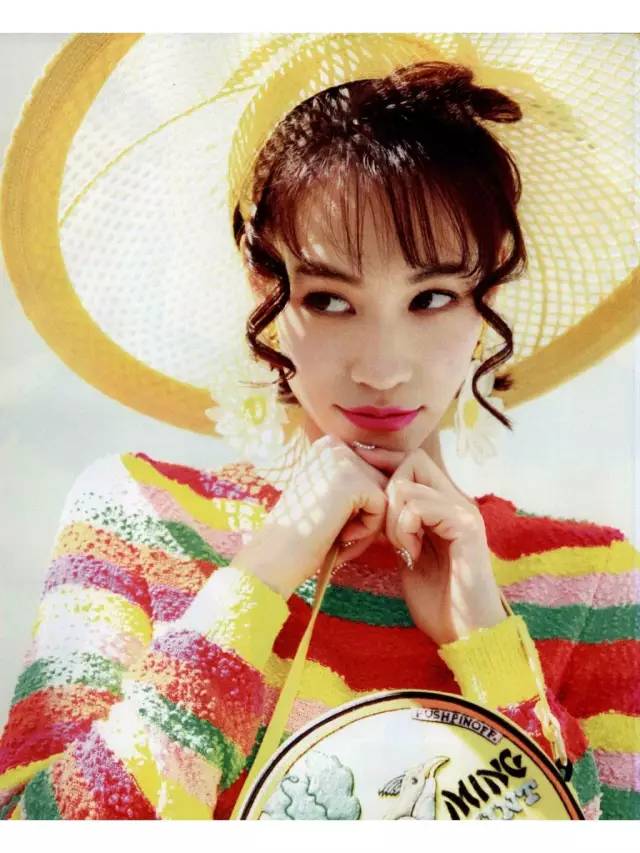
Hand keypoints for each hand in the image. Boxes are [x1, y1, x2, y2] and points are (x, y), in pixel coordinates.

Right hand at [234, 435, 403, 598]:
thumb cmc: (302, 535)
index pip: (372, 474)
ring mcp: (343, 461)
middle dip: (366, 515)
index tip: (330, 521)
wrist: (274, 558)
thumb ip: (357, 484)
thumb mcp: (330, 498)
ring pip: (385, 497)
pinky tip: (339, 535)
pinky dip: (366, 531)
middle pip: (381, 483)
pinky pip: (383, 509)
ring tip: (335, 534)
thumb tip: (398, 481)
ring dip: (367, 525)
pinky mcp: (354, 481)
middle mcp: (334, 445)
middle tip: (333, 532)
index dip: (360, 507)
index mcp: (328, 445)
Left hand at [352, 445, 505, 645]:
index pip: (414, 460)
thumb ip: (398, 525)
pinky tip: (411, 554)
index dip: (385, 462)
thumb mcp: (408, 553)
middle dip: (386, 490)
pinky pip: (419, 507)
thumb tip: (372, 500)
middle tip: (386, 530)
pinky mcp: (465, 526)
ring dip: (393, 518)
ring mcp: (463, 511)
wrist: (466, 635)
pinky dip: (405, 529)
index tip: (361, 472)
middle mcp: (457, 501)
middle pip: (413, 461)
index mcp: (445, 505)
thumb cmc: (438, 601)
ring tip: (402, 548)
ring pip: (408, 486)